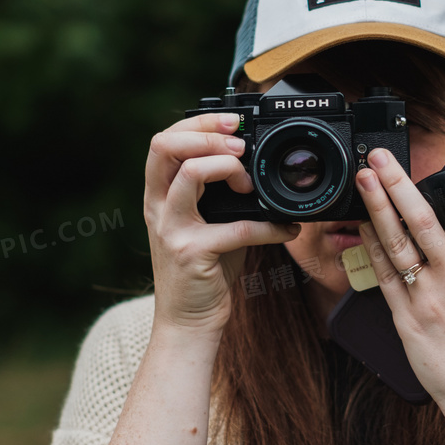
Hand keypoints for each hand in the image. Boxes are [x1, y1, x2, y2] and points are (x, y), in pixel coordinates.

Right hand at [144, 112, 299, 340]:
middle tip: (241, 147)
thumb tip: (254, 165)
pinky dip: (269, 226)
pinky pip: (235, 227)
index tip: (233, 122)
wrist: (188, 322)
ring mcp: (171, 229)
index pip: (164, 141)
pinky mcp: (191, 254)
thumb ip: (217, 193)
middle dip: (208, 135)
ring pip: (191, 173)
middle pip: (166, 146)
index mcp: (159, 195)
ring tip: (251, 183)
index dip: (198, 123)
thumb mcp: (204, 223)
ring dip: (229, 168)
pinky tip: (287, 229)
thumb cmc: (204, 270)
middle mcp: (157, 207)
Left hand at [355, 148, 444, 428]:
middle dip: (398, 183)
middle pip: (420, 220)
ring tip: (364, 179)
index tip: (418, 174)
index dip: (433, 193)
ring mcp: (426, 298)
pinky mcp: (405, 319)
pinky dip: (371, 249)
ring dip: (377, 207)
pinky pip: (384, 276)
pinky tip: (362, 227)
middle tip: (379, 157)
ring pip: (396, 243)